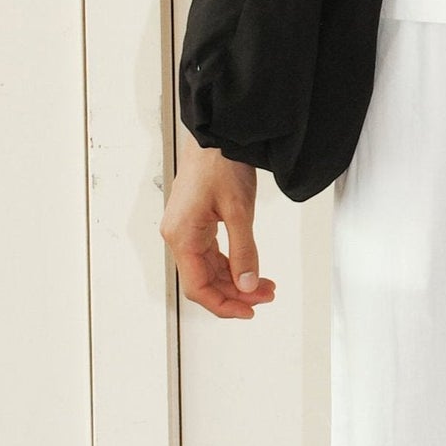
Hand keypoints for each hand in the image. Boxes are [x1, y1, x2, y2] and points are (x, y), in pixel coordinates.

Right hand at [162, 142, 276, 318]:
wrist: (216, 134)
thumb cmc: (221, 164)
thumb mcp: (239, 210)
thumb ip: (244, 251)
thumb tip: (248, 285)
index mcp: (182, 236)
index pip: (198, 287)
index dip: (223, 305)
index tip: (249, 312)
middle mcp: (178, 236)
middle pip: (204, 280)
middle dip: (236, 292)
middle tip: (267, 295)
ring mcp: (185, 230)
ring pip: (209, 269)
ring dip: (236, 279)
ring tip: (265, 284)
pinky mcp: (195, 223)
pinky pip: (211, 254)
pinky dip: (231, 264)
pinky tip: (250, 268)